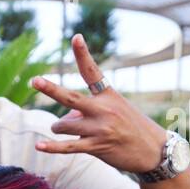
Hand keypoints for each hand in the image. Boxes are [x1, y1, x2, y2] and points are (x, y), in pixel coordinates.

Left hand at [29, 34, 166, 174]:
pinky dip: (52, 147)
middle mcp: (103, 110)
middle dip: (51, 89)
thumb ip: (88, 111)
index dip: (83, 54)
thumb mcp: (116, 111)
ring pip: (63, 125)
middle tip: (35, 81)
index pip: (92, 72)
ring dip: (58, 128)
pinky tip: (39, 146)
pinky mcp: (96, 147)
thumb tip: (65, 121)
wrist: (155, 151)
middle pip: (70, 98)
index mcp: (108, 96)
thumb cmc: (132, 127)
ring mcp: (100, 129)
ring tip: (68, 130)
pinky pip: (68, 147)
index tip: (76, 37)